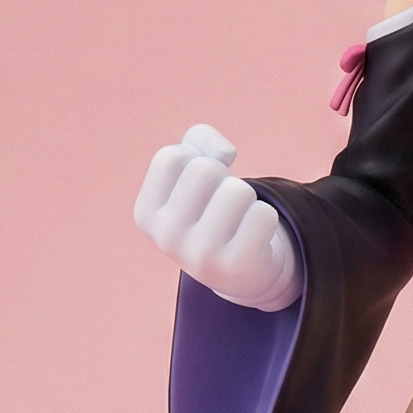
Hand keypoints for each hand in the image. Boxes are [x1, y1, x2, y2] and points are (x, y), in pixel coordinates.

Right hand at [133, 124, 301, 310]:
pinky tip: (253, 237)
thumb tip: (225, 152)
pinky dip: (265, 218)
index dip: (195, 158)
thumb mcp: (191, 172)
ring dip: (247, 198)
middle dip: (224, 178)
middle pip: (206, 170)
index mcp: (146, 214)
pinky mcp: (237, 265)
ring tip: (238, 219)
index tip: (200, 184)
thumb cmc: (210, 210)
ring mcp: (201, 255)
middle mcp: (166, 238)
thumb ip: (199, 140)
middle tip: (223, 203)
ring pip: (238, 191)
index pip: (171, 157)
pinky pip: (264, 215)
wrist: (236, 272)